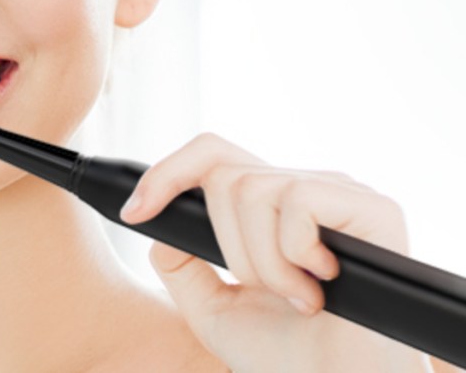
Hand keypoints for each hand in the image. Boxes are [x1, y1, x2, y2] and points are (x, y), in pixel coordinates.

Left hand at [119, 132, 433, 372]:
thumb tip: (162, 217)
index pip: (212, 156)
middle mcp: (307, 189)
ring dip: (263, 261)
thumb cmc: (285, 357)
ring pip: (254, 189)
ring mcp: (342, 195)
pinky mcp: (374, 210)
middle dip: (229, 247)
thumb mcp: (211, 307)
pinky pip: (298, 201)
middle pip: (225, 175)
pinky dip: (294, 255)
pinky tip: (319, 288)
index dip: (166, 173)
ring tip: (296, 297)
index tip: (133, 214)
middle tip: (264, 290)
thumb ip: (180, 261)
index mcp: (273, 208)